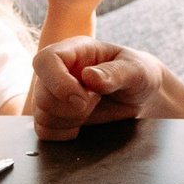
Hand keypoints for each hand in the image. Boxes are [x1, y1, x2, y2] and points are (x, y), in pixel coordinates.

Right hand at [27, 37, 167, 139]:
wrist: (141, 96)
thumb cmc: (138, 74)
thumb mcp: (136, 70)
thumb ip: (116, 72)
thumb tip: (90, 76)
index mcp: (75, 51)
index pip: (46, 61)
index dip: (58, 83)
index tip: (82, 99)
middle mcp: (59, 71)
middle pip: (42, 94)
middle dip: (72, 108)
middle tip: (97, 100)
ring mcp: (54, 93)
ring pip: (42, 115)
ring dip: (70, 120)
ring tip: (92, 109)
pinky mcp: (55, 115)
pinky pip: (44, 131)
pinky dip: (63, 133)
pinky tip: (83, 124)